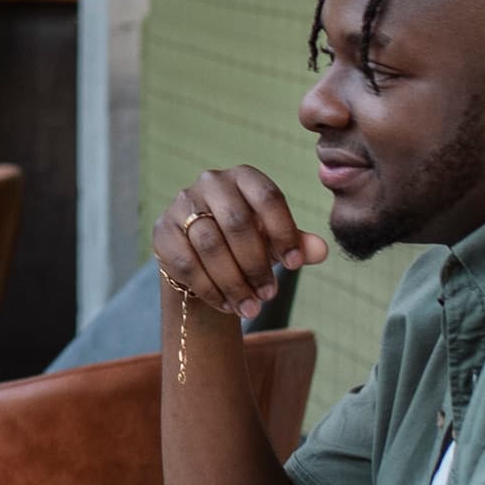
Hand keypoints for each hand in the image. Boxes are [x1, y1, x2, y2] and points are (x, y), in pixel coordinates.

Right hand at [153, 165, 328, 325]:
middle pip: (236, 223)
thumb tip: (321, 251)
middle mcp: (211, 182)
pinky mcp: (163, 231)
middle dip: (256, 264)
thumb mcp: (275, 240)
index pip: (268, 198)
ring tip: (251, 308)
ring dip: (233, 282)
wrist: (202, 253)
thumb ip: (298, 243)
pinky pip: (187, 263)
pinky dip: (210, 289)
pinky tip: (227, 305)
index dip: (284, 233)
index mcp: (244, 177)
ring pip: (210, 246)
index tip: (295, 266)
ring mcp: (182, 204)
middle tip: (269, 295)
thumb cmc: (248, 241)